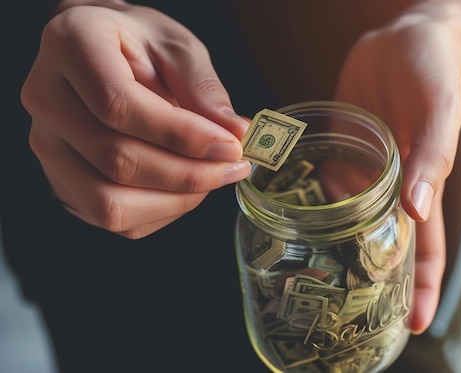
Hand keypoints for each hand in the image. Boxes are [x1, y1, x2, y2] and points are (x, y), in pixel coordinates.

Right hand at [21, 0, 250, 238]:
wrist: (103, 52)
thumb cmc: (140, 44)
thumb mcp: (178, 47)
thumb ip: (204, 89)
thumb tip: (235, 134)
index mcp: (71, 45)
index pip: (118, 106)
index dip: (181, 135)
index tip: (229, 146)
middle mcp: (45, 98)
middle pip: (115, 161)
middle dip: (189, 175)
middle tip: (233, 167)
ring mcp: (47, 145)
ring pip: (108, 204)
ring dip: (175, 201)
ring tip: (212, 178)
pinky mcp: (62, 180)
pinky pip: (112, 219)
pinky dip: (160, 212)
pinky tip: (185, 188)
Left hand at [335, 0, 460, 332]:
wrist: (402, 37)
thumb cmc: (432, 72)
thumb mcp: (439, 111)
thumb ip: (430, 158)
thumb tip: (417, 210)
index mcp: (421, 185)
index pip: (426, 247)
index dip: (423, 286)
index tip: (412, 323)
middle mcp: (390, 187)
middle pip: (382, 246)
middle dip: (372, 281)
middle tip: (349, 314)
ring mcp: (361, 172)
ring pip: (347, 223)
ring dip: (334, 251)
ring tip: (313, 282)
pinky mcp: (337, 150)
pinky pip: (321, 185)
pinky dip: (309, 206)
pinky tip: (289, 225)